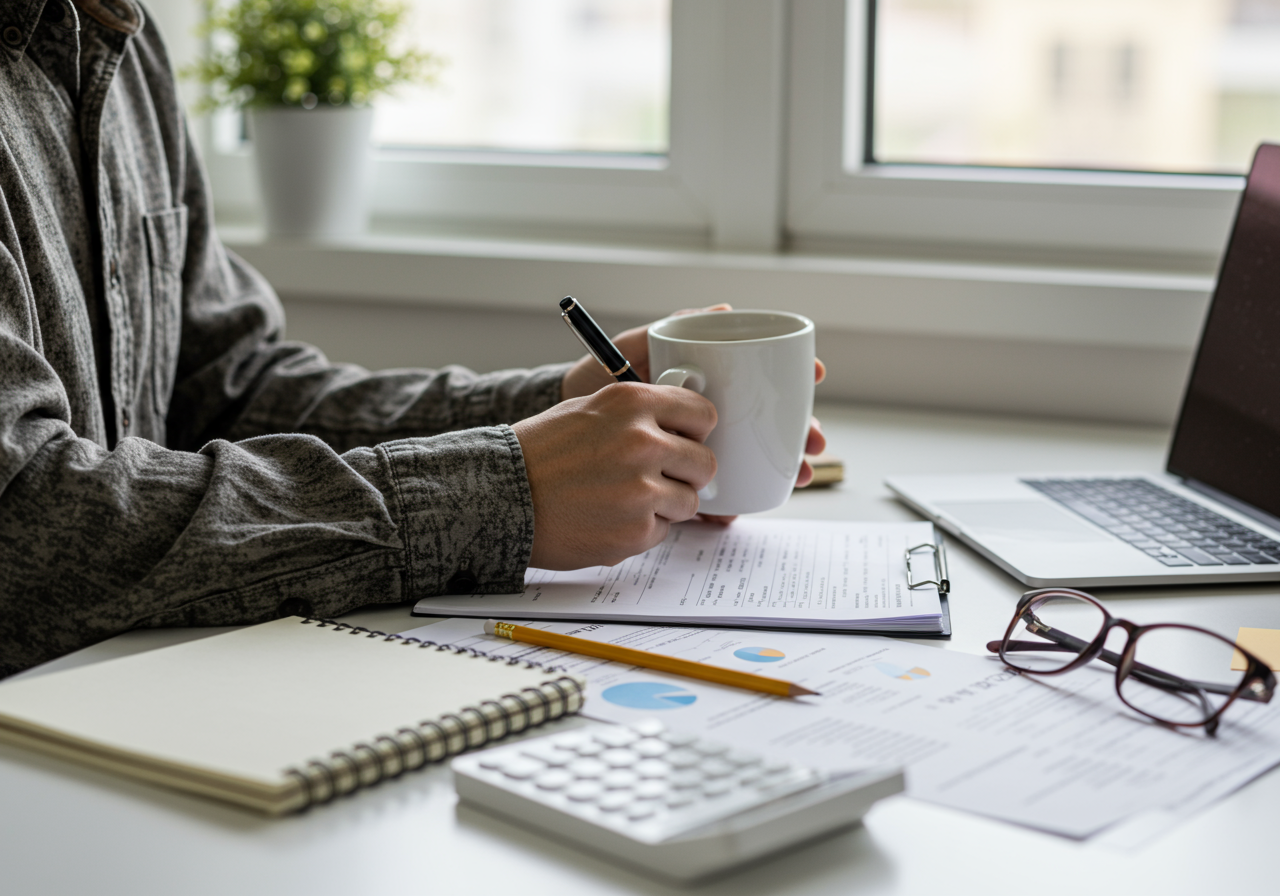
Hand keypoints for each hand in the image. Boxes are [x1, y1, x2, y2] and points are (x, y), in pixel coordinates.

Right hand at [513, 382, 717, 569]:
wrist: (499, 496)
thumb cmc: (540, 452)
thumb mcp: (590, 409)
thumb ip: (640, 415)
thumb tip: (685, 427)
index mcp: (632, 403)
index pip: (704, 413)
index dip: (696, 430)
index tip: (685, 439)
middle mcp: (641, 443)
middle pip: (705, 462)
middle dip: (687, 472)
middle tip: (658, 475)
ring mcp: (640, 491)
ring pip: (688, 502)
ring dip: (665, 503)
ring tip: (624, 498)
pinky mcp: (634, 532)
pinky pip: (662, 531)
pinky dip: (641, 528)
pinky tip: (608, 518)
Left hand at [558, 304, 827, 525]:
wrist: (559, 419)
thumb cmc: (598, 376)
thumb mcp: (636, 346)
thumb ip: (677, 325)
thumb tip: (723, 310)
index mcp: (708, 383)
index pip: (763, 379)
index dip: (794, 378)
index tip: (814, 374)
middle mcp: (711, 416)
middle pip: (769, 424)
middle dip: (801, 432)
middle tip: (816, 441)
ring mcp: (696, 449)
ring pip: (751, 461)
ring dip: (780, 469)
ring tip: (800, 474)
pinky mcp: (676, 479)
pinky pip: (713, 494)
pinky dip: (730, 503)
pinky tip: (741, 509)